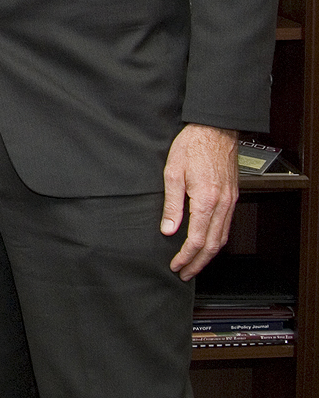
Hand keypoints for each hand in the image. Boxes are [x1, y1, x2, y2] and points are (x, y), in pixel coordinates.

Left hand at [161, 123, 239, 279]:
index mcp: (205, 200)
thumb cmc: (192, 146)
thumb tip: (168, 229)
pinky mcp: (232, 196)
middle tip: (184, 273)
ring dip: (208, 254)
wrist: (215, 130)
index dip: (186, 257)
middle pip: (212, 245)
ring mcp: (230, 201)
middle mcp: (222, 205)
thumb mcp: (173, 173)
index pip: (197, 239)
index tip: (176, 266)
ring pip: (222, 237)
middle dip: (198, 262)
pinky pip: (226, 225)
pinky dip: (216, 240)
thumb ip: (172, 204)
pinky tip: (207, 243)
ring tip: (194, 264)